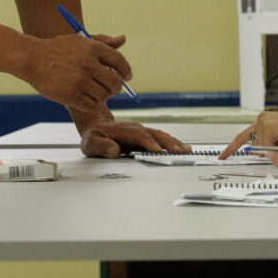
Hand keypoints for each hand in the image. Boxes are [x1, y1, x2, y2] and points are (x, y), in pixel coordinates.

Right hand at [19, 33, 132, 109]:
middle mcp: (88, 64)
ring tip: (96, 92)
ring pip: (104, 95)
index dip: (126, 70)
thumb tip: (123, 39)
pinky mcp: (71, 95)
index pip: (120, 61)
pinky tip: (87, 99)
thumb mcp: (80, 40)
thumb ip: (103, 41)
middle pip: (115, 82)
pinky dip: (92, 104)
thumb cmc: (58, 49)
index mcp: (93, 48)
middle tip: (112, 89)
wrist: (31, 58)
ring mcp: (80, 80)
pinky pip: (92, 105)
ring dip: (103, 96)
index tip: (127, 76)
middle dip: (116, 87)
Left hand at [69, 106, 190, 158]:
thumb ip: (101, 147)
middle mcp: (136, 129)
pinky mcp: (147, 135)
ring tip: (187, 152)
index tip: (158, 152)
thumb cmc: (94, 136)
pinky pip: (162, 138)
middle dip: (169, 144)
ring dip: (175, 143)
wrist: (96, 125)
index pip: (139, 136)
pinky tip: (184, 148)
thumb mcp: (91, 142)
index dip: (149, 143)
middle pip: (156, 135)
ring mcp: (143, 131)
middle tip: (180, 153)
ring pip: (162, 135)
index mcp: (124, 131)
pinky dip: (174, 143)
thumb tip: (114, 152)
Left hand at [219, 110, 277, 158]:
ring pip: (259, 148)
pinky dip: (277, 148)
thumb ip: (267, 149)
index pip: (243, 138)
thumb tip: (257, 153)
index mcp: (265, 122)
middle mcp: (262, 119)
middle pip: (253, 147)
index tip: (222, 156)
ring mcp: (263, 121)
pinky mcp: (267, 125)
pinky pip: (265, 147)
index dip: (232, 148)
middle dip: (266, 152)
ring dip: (274, 150)